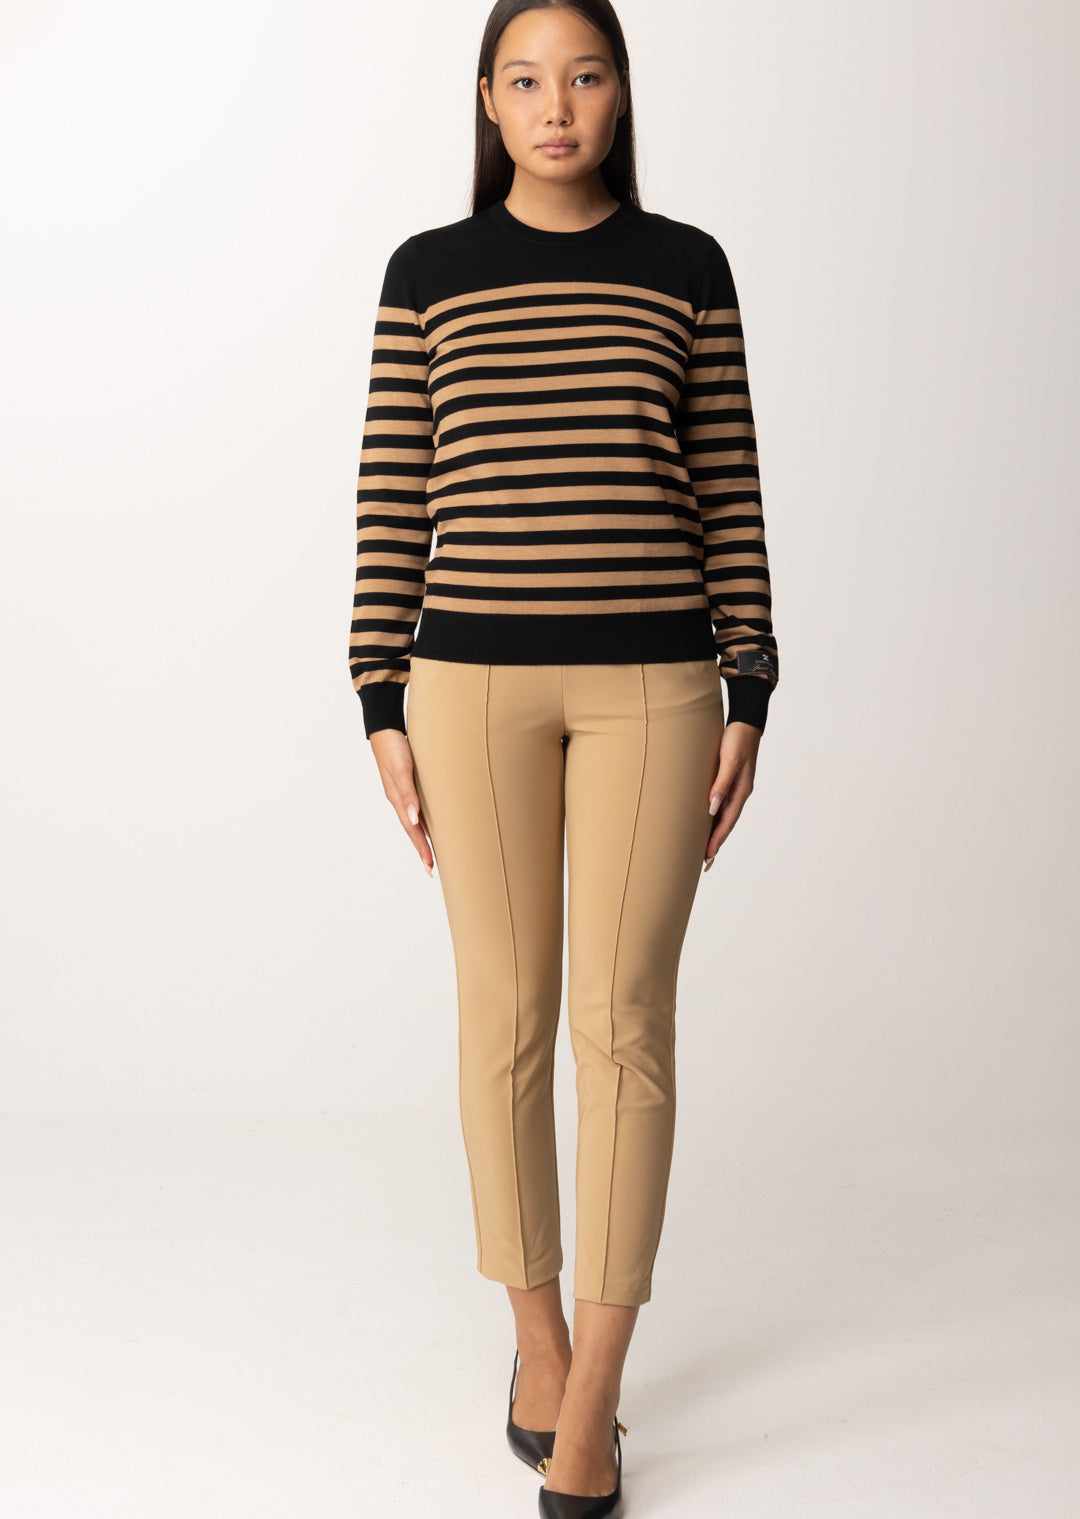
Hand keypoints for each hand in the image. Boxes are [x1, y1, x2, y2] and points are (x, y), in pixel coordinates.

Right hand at [369, 728, 435, 876]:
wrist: (385, 727)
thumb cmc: (393, 746)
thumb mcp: (402, 769)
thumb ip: (408, 794)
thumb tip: (414, 820)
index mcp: (397, 798)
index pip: (412, 830)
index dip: (422, 848)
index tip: (430, 866)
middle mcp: (400, 799)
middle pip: (412, 830)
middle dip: (422, 849)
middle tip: (431, 869)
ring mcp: (402, 792)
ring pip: (414, 821)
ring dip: (422, 837)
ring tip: (431, 852)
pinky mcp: (406, 783)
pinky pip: (416, 808)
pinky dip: (423, 820)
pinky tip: (428, 823)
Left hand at [703, 720, 761, 871]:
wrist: (745, 722)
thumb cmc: (737, 739)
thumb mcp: (730, 760)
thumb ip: (721, 783)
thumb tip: (712, 808)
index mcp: (741, 791)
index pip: (727, 822)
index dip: (717, 839)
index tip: (707, 856)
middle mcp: (739, 793)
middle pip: (726, 824)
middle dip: (716, 843)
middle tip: (705, 864)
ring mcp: (735, 788)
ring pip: (723, 817)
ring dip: (715, 833)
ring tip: (705, 850)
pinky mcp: (728, 781)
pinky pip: (721, 806)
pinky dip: (714, 818)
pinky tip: (706, 822)